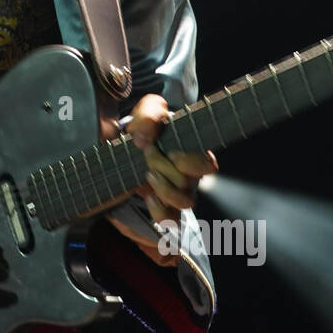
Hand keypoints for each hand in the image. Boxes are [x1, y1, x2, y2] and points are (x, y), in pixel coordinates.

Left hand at [98, 94, 217, 266]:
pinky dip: (158, 209)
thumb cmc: (143, 131)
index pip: (208, 165)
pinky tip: (147, 195)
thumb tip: (145, 138)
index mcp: (192, 152)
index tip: (170, 153)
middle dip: (163, 165)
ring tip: (148, 174)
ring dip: (164, 188)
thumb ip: (149, 114)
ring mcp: (179, 193)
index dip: (191, 162)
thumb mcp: (145, 112)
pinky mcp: (165, 208)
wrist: (124, 151)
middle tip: (147, 153)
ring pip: (186, 203)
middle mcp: (190, 175)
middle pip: (189, 181)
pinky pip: (170, 219)